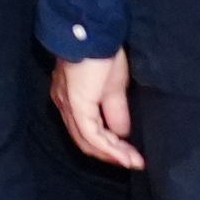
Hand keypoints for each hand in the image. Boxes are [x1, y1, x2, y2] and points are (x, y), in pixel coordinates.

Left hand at [53, 50, 143, 169]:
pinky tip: (127, 157)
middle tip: (135, 163)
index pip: (85, 131)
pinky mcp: (78, 106)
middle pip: (85, 140)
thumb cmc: (102, 55)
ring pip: (88, 141)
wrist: (93, 36)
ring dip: (113, 155)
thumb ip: (116, 110)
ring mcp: (68, 106)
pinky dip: (111, 149)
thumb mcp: (113, 88)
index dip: (108, 146)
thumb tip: (123, 133)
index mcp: (70, 99)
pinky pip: (93, 135)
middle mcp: (64, 105)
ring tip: (135, 162)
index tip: (131, 156)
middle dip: (111, 155)